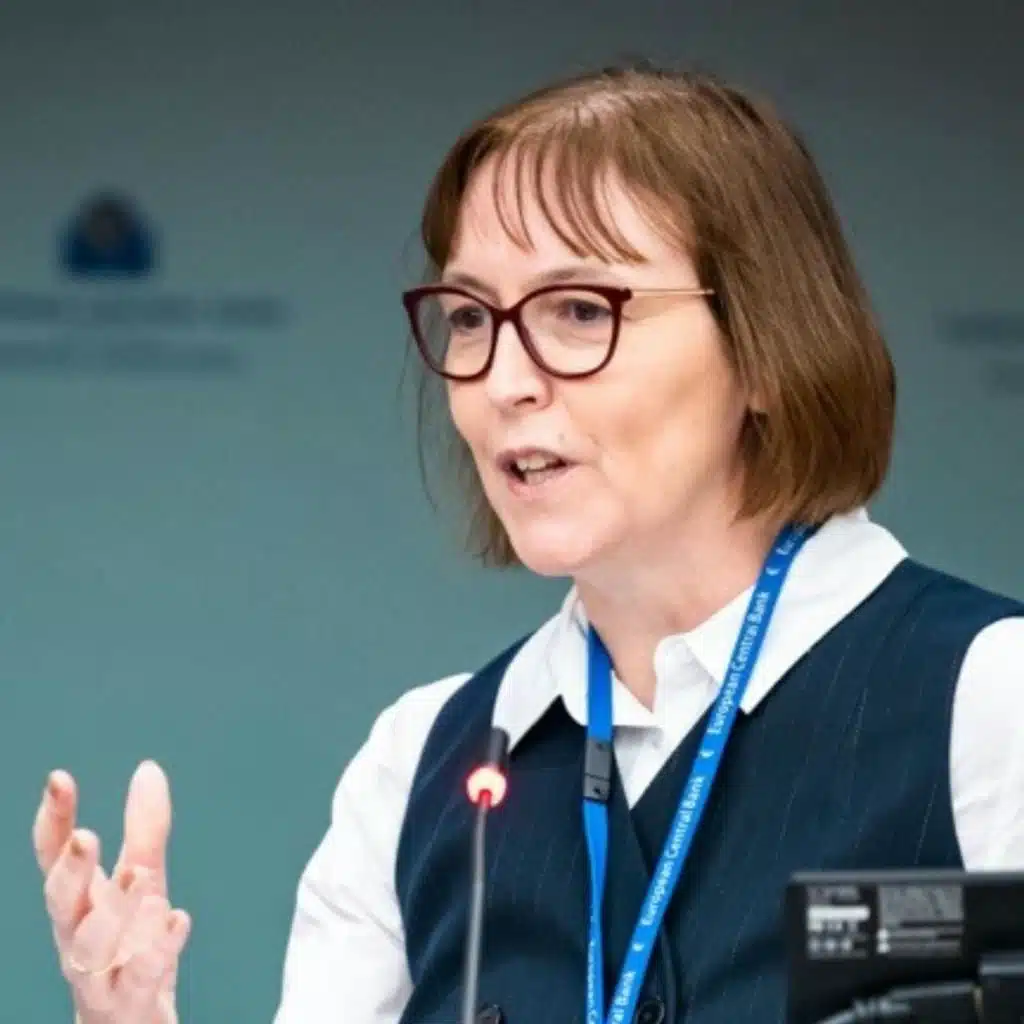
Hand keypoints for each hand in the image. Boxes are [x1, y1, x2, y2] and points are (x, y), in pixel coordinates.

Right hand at [33, 761, 191, 1022]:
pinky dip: (158, 949)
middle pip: (61, 903)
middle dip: (70, 871)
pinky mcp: (131, 1000)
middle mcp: (79, 935)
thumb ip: (144, 828)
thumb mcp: (141, 878)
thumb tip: (148, 768)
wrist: (131, 1022)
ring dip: (114, 910)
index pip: (53, 858)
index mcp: (78, 901)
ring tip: (141, 875)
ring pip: (92, 946)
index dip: (52, 820)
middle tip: (86, 836)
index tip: (59, 778)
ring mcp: (101, 972)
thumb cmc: (129, 944)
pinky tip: (178, 920)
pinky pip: (141, 977)